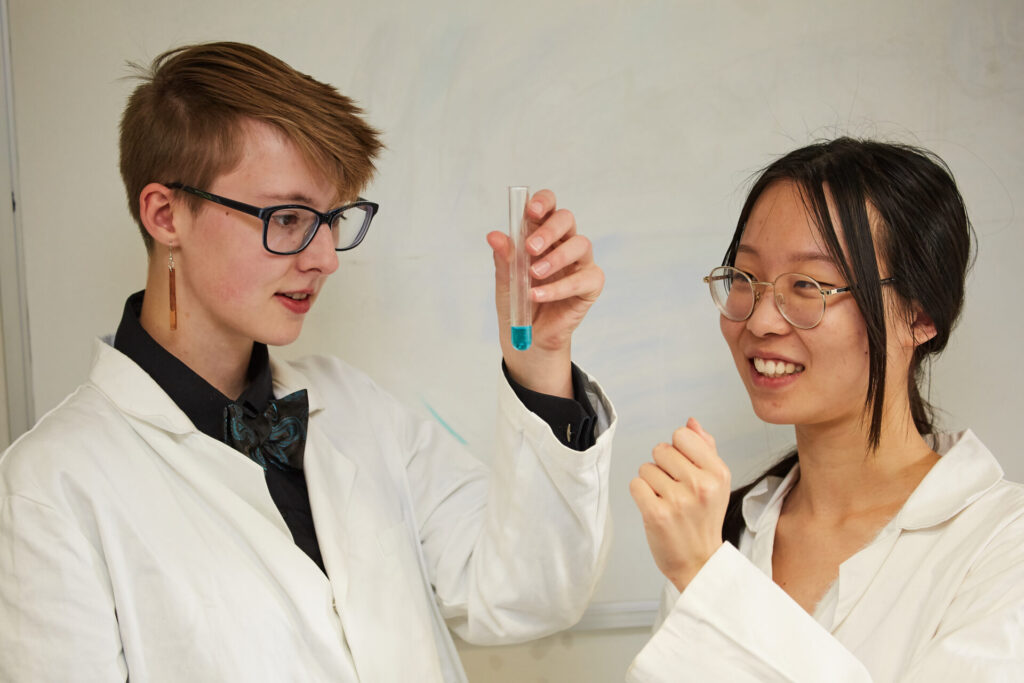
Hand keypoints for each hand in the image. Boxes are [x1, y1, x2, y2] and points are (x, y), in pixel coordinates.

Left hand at [487, 189, 602, 397]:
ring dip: (556, 258)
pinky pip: (582, 279)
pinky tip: (538, 296)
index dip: (543, 202)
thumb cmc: (518, 301)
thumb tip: (494, 236)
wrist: (528, 337)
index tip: (530, 211)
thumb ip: (504, 258)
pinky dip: (559, 288)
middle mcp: (564, 242)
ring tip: (533, 275)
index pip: (548, 206)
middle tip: (530, 248)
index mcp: (541, 233)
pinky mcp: (591, 284)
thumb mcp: (505, 280)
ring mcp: (580, 262)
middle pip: (566, 219)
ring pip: (580, 244)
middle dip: (549, 230)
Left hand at [629, 418, 730, 591]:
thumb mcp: (717, 483)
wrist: (700, 562)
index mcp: (717, 472)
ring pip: (646, 468)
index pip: (682, 435)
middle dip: (662, 466)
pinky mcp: (657, 514)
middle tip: (675, 489)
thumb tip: (691, 422)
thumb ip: (705, 449)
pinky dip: (641, 494)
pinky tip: (654, 507)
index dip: (677, 450)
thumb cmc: (705, 520)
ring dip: (651, 482)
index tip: (684, 469)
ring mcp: (678, 500)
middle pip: (661, 449)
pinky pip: (636, 484)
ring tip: (667, 501)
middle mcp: (700, 484)